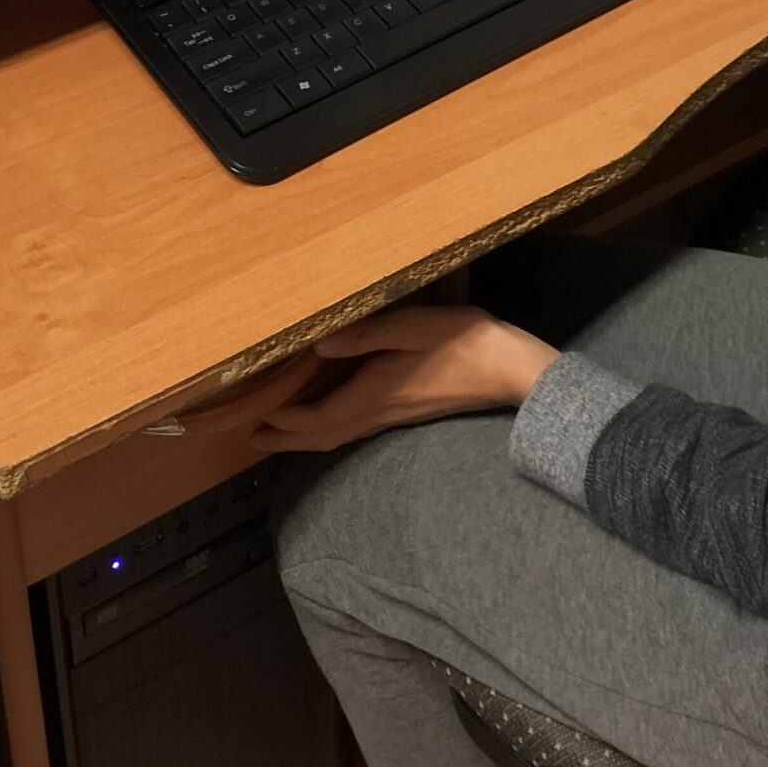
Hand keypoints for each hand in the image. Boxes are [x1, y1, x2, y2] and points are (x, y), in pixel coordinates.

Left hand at [250, 304, 557, 455]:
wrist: (511, 371)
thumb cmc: (465, 342)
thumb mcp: (414, 326)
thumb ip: (366, 335)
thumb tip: (318, 344)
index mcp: (375, 392)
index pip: (318, 419)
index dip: (286, 425)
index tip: (256, 424)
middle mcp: (380, 411)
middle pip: (325, 436)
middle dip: (289, 439)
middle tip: (257, 439)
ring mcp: (395, 416)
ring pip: (341, 435)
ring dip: (308, 437)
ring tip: (283, 432)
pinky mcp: (408, 412)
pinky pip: (357, 428)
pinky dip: (333, 428)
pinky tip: (333, 418)